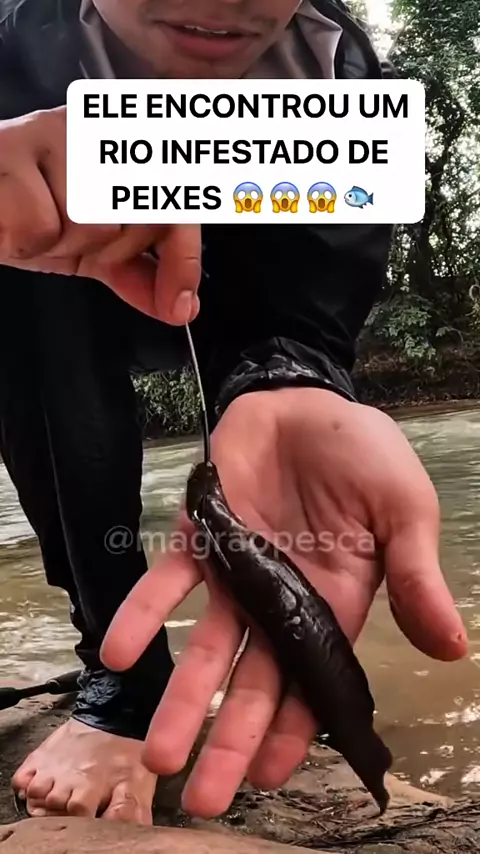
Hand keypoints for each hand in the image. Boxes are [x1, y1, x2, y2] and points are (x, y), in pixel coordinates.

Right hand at [0, 107, 200, 322]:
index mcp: (126, 148)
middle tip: (71, 237)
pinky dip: (23, 240)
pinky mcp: (9, 146)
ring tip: (36, 223)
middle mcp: (98, 129)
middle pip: (137, 224)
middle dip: (107, 251)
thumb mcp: (94, 247)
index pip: (178, 207)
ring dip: (59, 244)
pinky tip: (9, 220)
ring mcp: (55, 131)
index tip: (177, 304)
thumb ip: (140, 273)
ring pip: (90, 225)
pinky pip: (40, 224)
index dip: (181, 262)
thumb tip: (179, 305)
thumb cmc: (25, 209)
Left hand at [101, 388, 466, 817]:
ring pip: (207, 646)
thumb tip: (454, 647)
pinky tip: (120, 652)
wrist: (308, 401)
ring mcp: (237, 572)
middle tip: (199, 799)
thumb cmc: (362, 455)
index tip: (263, 778)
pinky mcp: (201, 536)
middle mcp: (281, 600)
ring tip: (159, 754)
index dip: (292, 731)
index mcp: (337, 602)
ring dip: (183, 698)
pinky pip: (168, 581)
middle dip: (230, 738)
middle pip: (254, 681)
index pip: (313, 681)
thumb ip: (416, 576)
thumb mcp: (404, 510)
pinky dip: (143, 614)